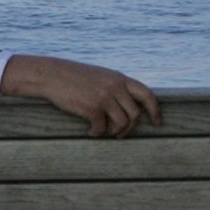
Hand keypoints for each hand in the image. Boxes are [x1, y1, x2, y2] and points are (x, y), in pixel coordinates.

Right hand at [0, 54, 161, 136]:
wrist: (51, 74)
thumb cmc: (73, 77)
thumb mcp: (100, 76)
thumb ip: (115, 87)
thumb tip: (127, 106)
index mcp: (120, 78)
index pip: (147, 94)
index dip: (155, 110)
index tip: (157, 122)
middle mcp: (115, 87)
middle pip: (135, 114)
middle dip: (130, 128)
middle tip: (119, 135)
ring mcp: (105, 97)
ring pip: (121, 124)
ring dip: (114, 132)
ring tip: (103, 132)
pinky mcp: (92, 108)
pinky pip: (101, 128)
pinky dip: (96, 133)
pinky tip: (88, 131)